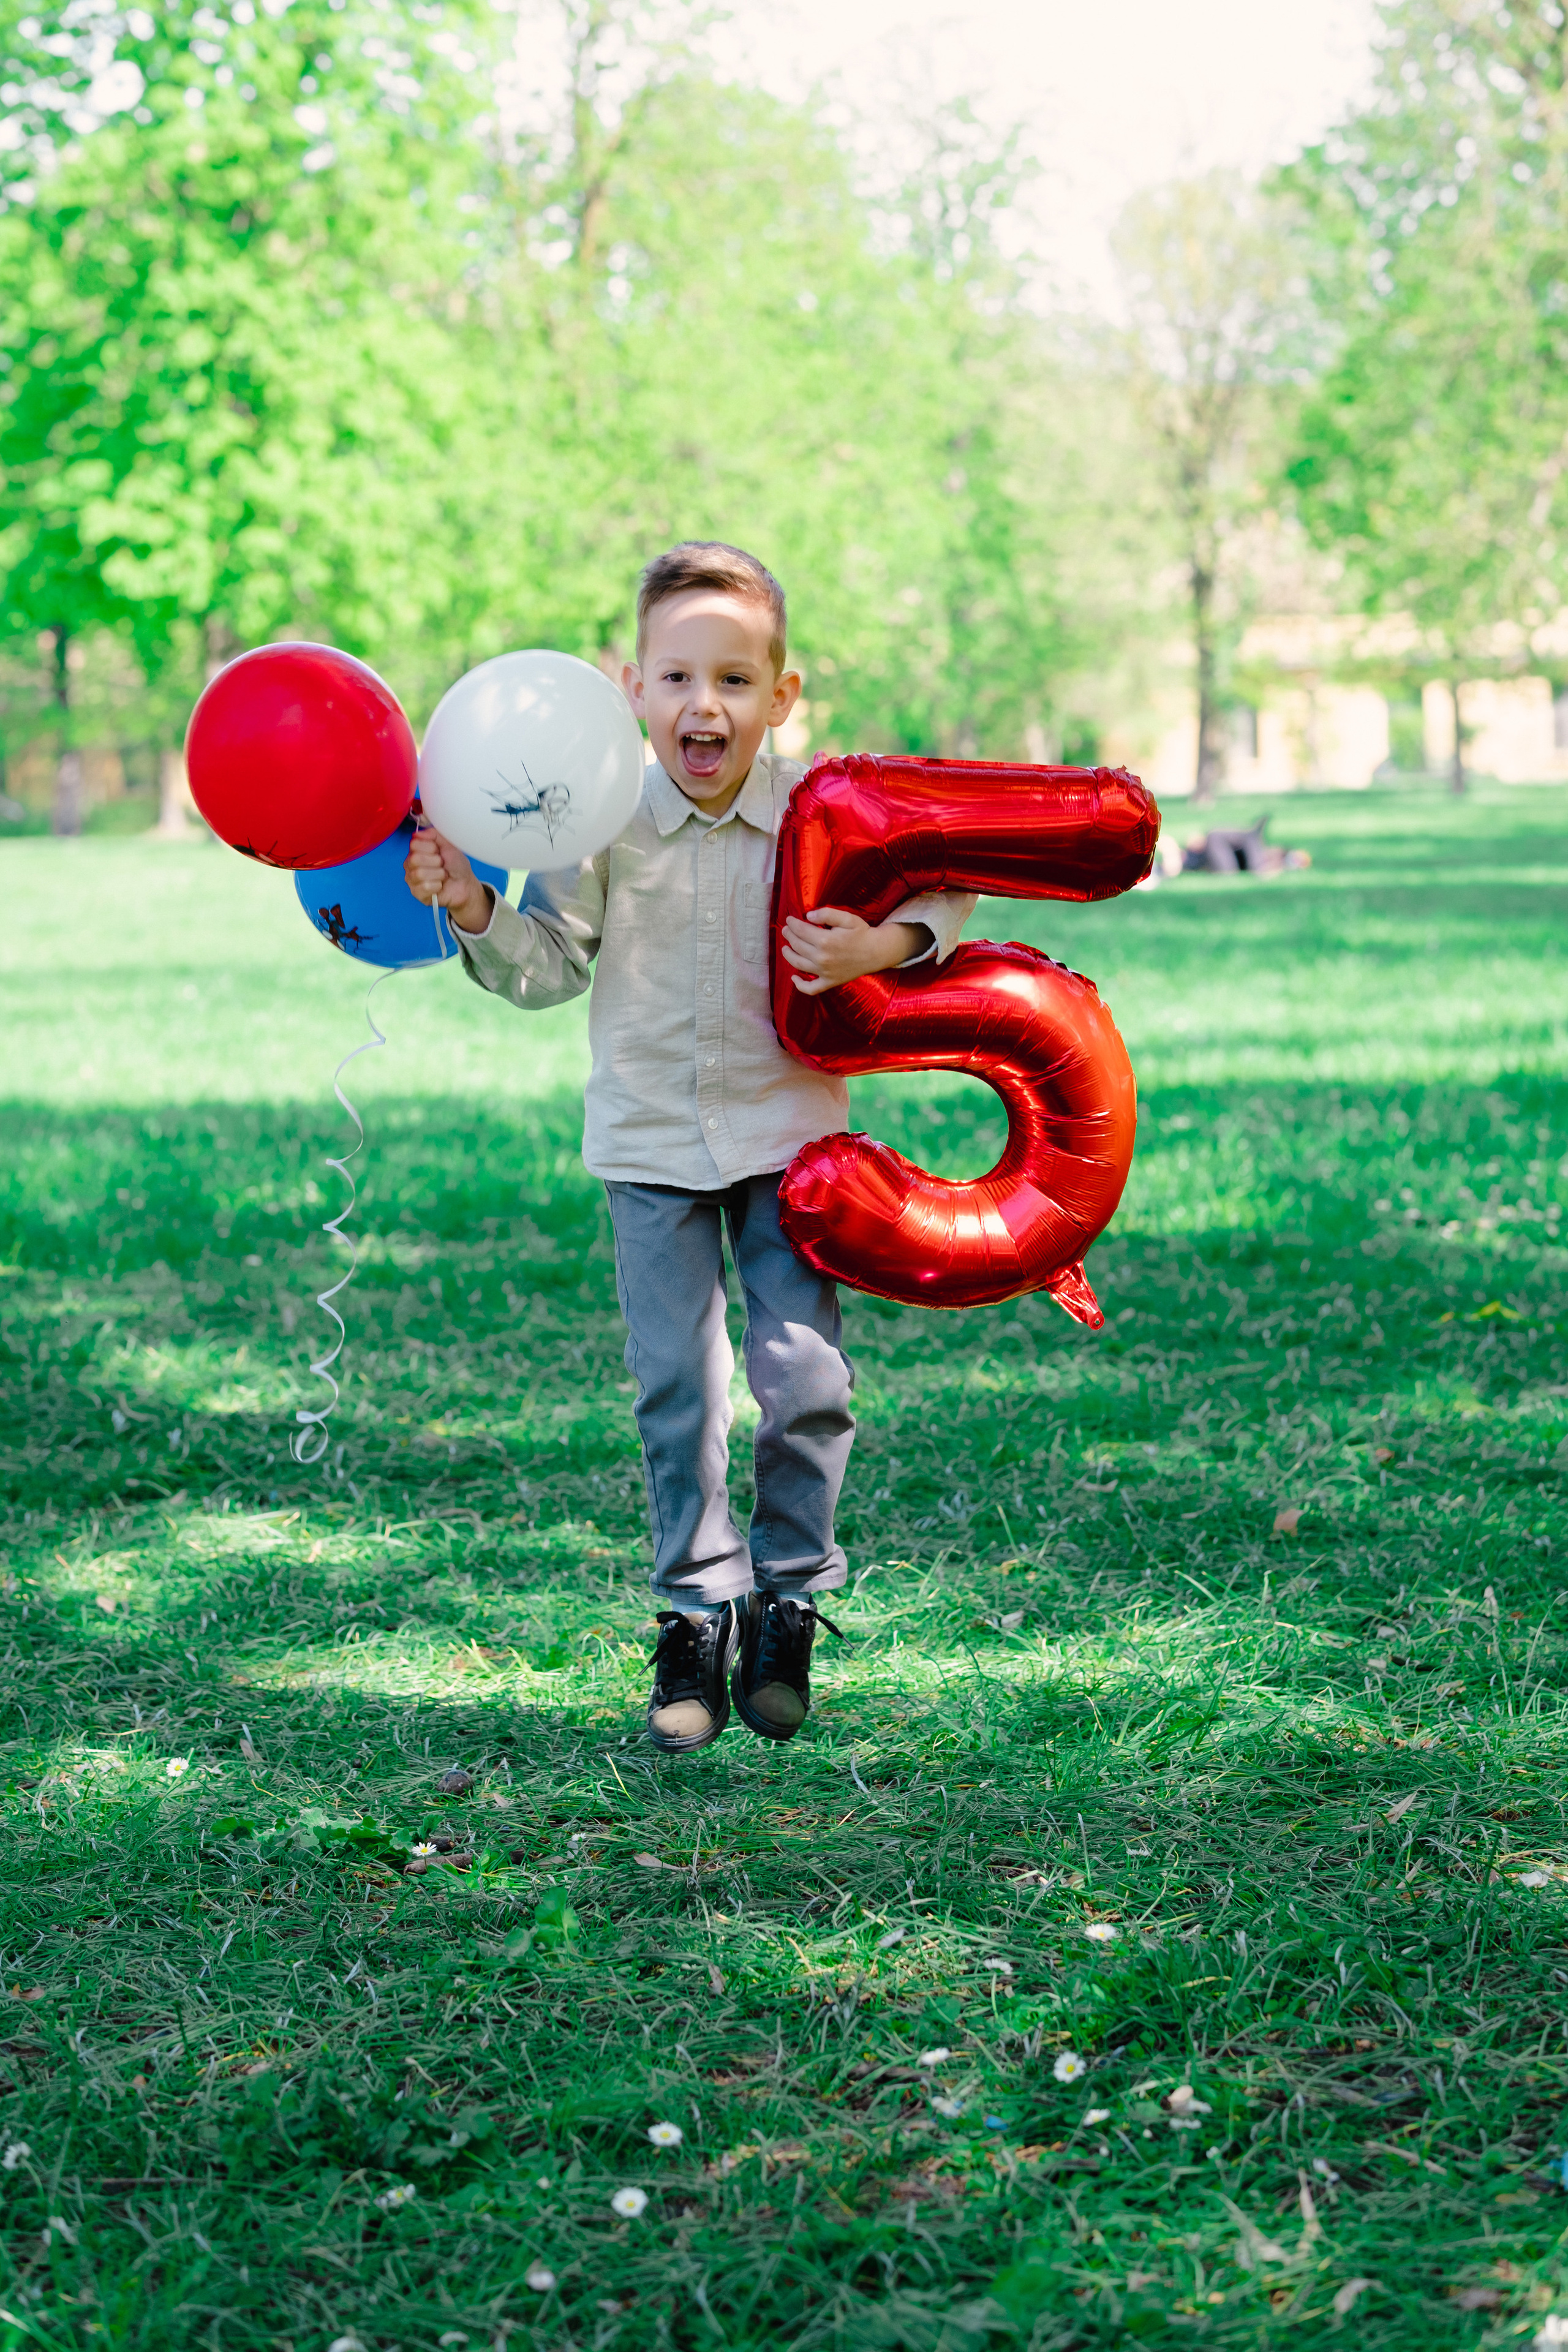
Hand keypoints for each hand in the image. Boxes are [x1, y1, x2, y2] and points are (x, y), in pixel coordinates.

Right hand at [404, 824, 490, 933]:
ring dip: (438, 874)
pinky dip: (437, 886)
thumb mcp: (448, 844)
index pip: (414, 844)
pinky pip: (424, 887)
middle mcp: (410, 864)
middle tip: (442, 865)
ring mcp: (412, 880)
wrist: (465, 884)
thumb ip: (433, 834)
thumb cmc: (456, 864)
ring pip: (419, 873)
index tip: (439, 852)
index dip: (431, 848)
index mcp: (416, 850)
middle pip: (415, 859)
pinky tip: (440, 886)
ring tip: (443, 876)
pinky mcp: (417, 894)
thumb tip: (417, 833)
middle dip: (435, 861)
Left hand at [781, 906, 930, 994]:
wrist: (876, 952)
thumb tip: (808, 916)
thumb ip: (827, 914)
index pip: (800, 931)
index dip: (792, 924)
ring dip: (788, 955)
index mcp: (825, 940)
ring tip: (785, 948)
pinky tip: (794, 977)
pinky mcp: (829, 982)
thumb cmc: (862, 933)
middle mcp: (822, 958)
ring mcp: (824, 972)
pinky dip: (800, 985)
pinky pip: (811, 988)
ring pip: (798, 964)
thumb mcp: (847, 918)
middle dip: (789, 936)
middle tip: (786, 930)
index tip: (789, 920)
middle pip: (797, 945)